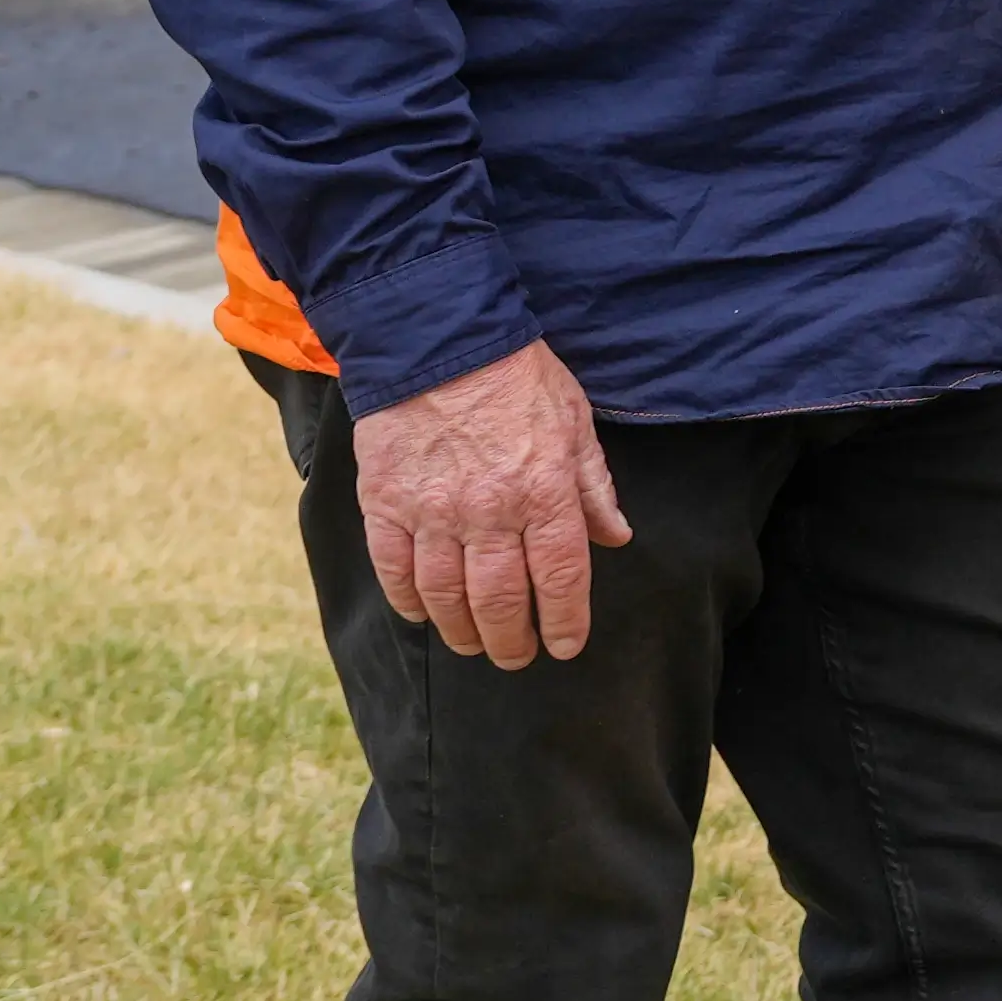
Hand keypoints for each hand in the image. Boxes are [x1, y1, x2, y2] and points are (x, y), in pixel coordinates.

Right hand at [353, 339, 626, 668]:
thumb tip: (616, 536)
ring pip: (446, 596)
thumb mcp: (575, 422)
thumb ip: (594, 485)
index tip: (565, 646)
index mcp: (543, 492)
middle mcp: (489, 512)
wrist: (440, 342)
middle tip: (517, 658)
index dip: (564, 621)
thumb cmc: (517, 378)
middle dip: (512, 640)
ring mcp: (433, 513)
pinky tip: (423, 615)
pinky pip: (395, 570)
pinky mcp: (386, 505)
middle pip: (500, 600)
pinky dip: (409, 601)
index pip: (559, 577)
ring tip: (474, 646)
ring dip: (462, 631)